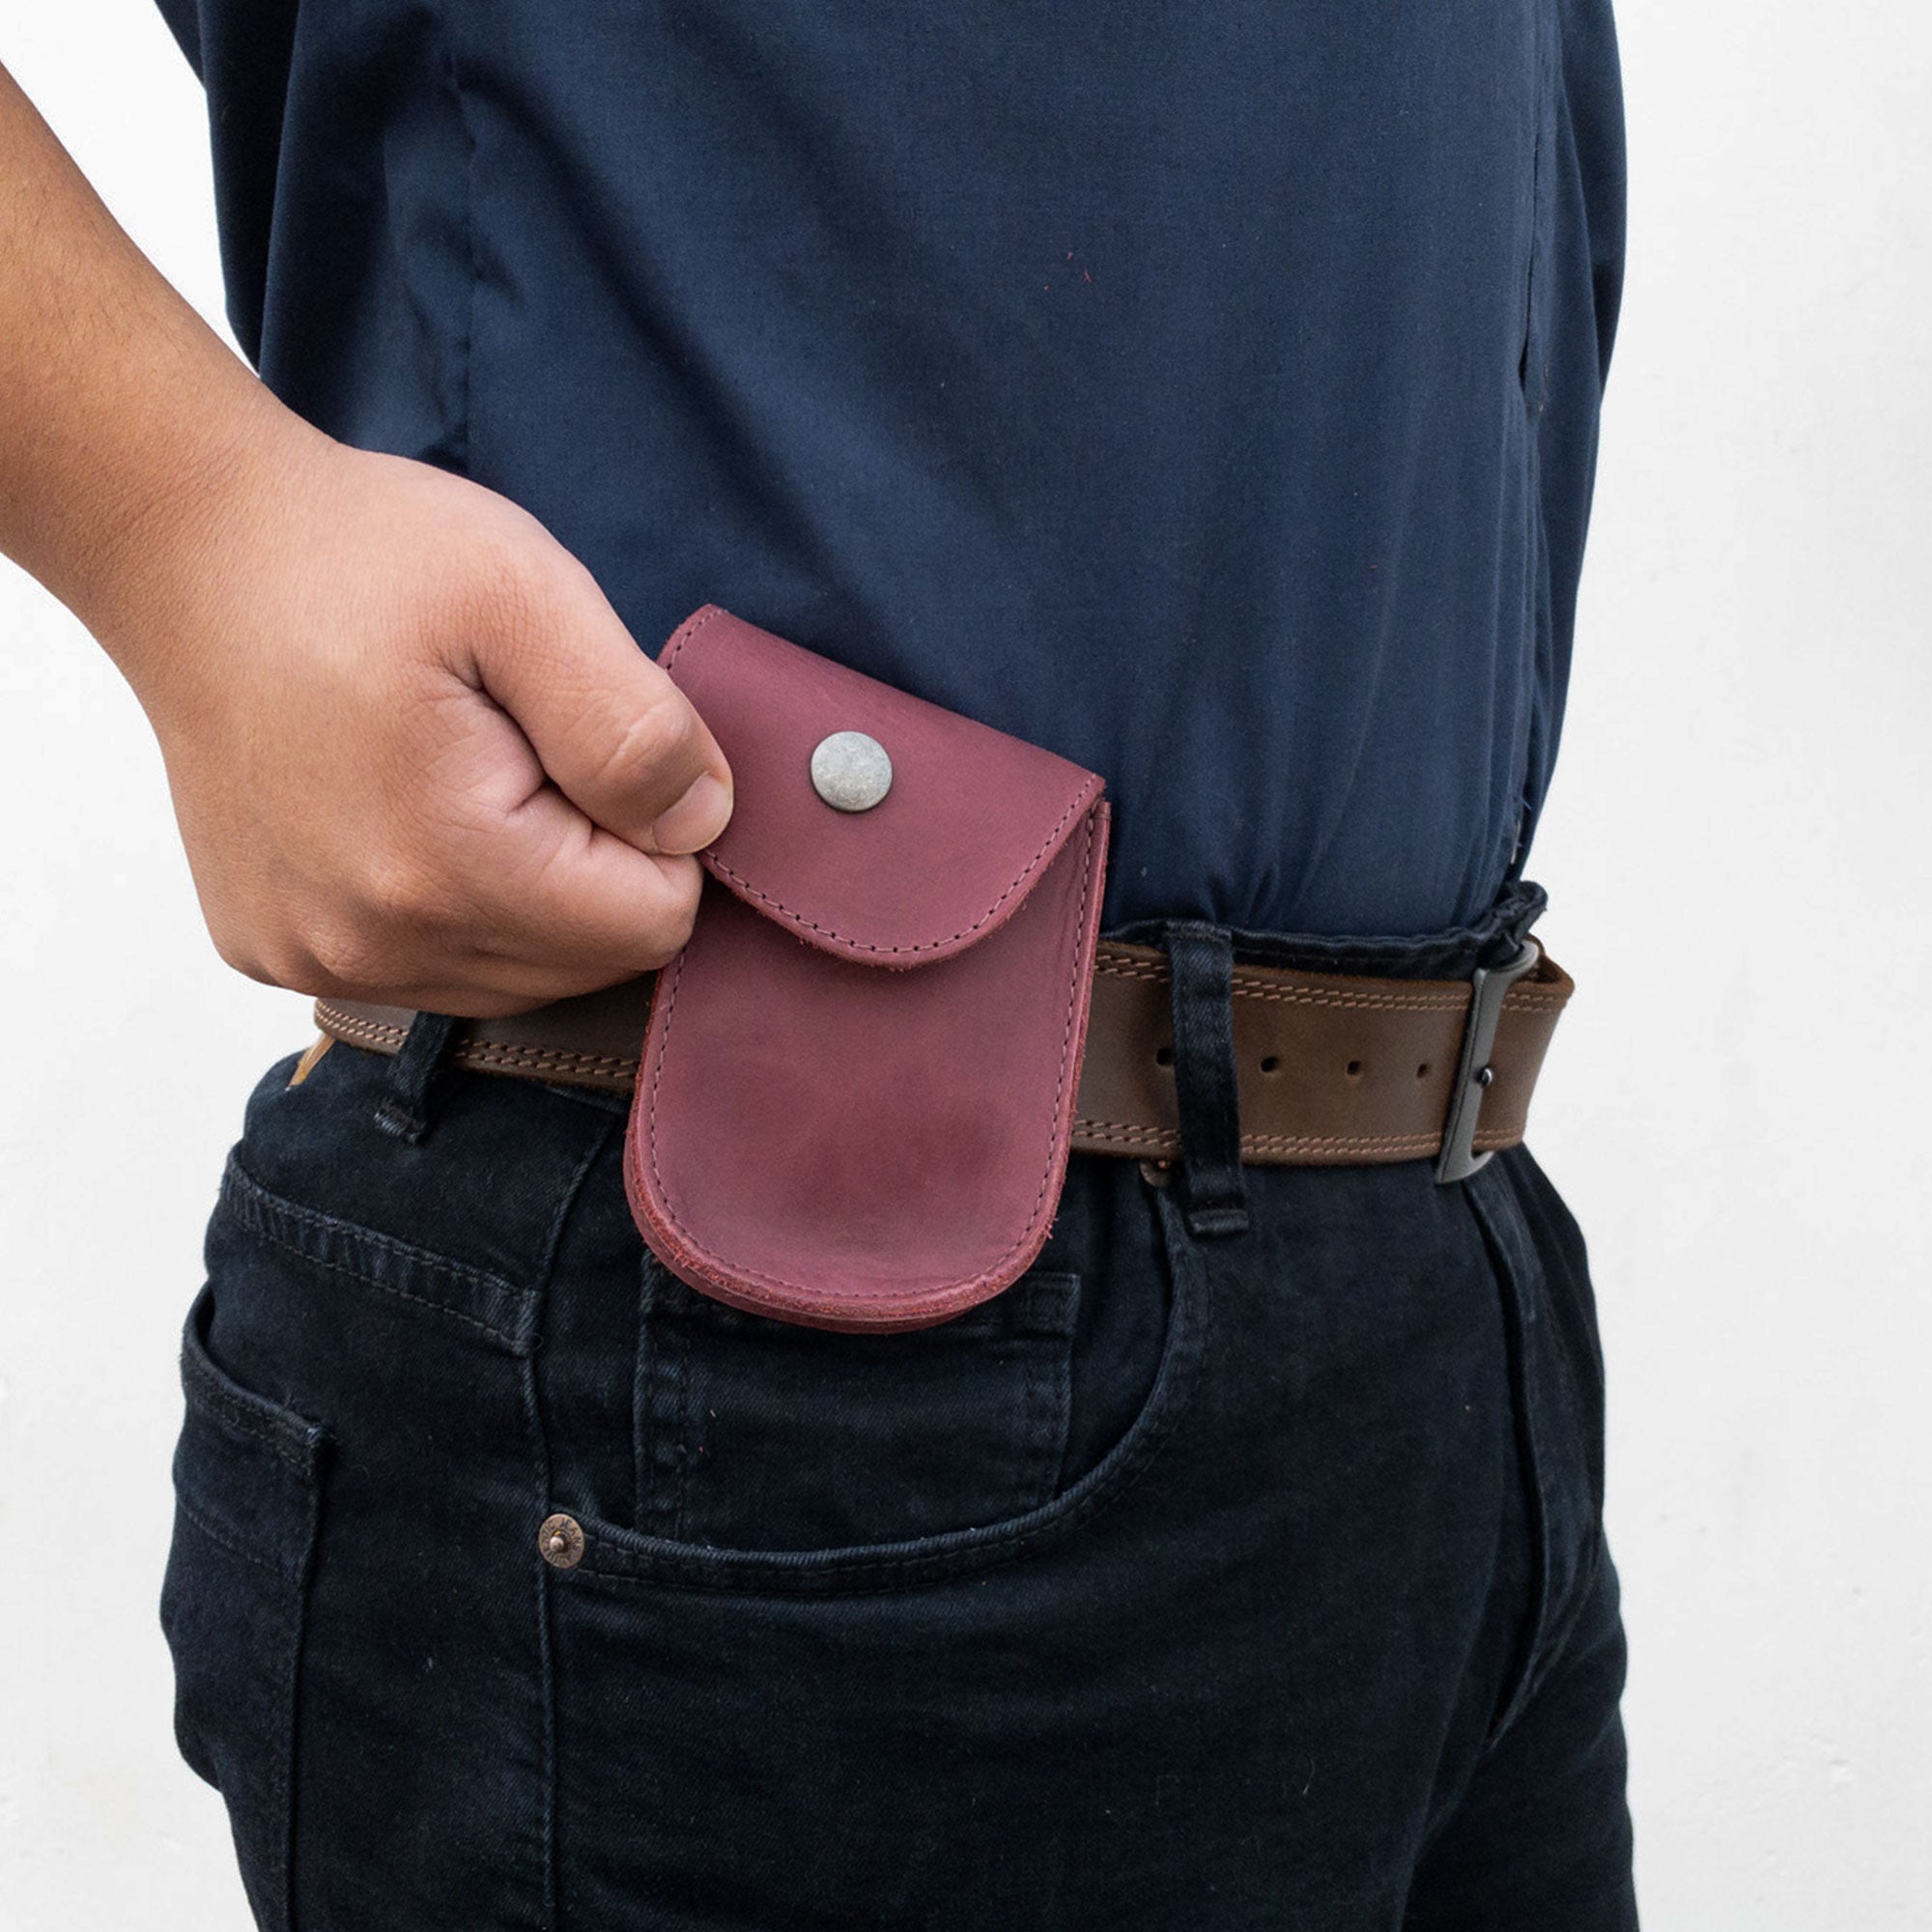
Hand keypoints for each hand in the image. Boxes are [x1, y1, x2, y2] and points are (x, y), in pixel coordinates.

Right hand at [114, 424, 731, 1015]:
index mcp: (446, 867)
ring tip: (467, 775)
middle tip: (529, 751)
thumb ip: (634, 729)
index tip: (596, 749)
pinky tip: (409, 811)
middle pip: (591, 965)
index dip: (661, 834)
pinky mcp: (280, 953)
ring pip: (519, 978)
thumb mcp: (528, 596)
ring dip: (531, 892)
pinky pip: (434, 972)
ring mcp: (315, 960)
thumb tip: (703, 827)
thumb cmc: (359, 558)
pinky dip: (454, 907)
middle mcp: (371, 945)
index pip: (654, 924)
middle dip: (597, 866)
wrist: (191, 551)